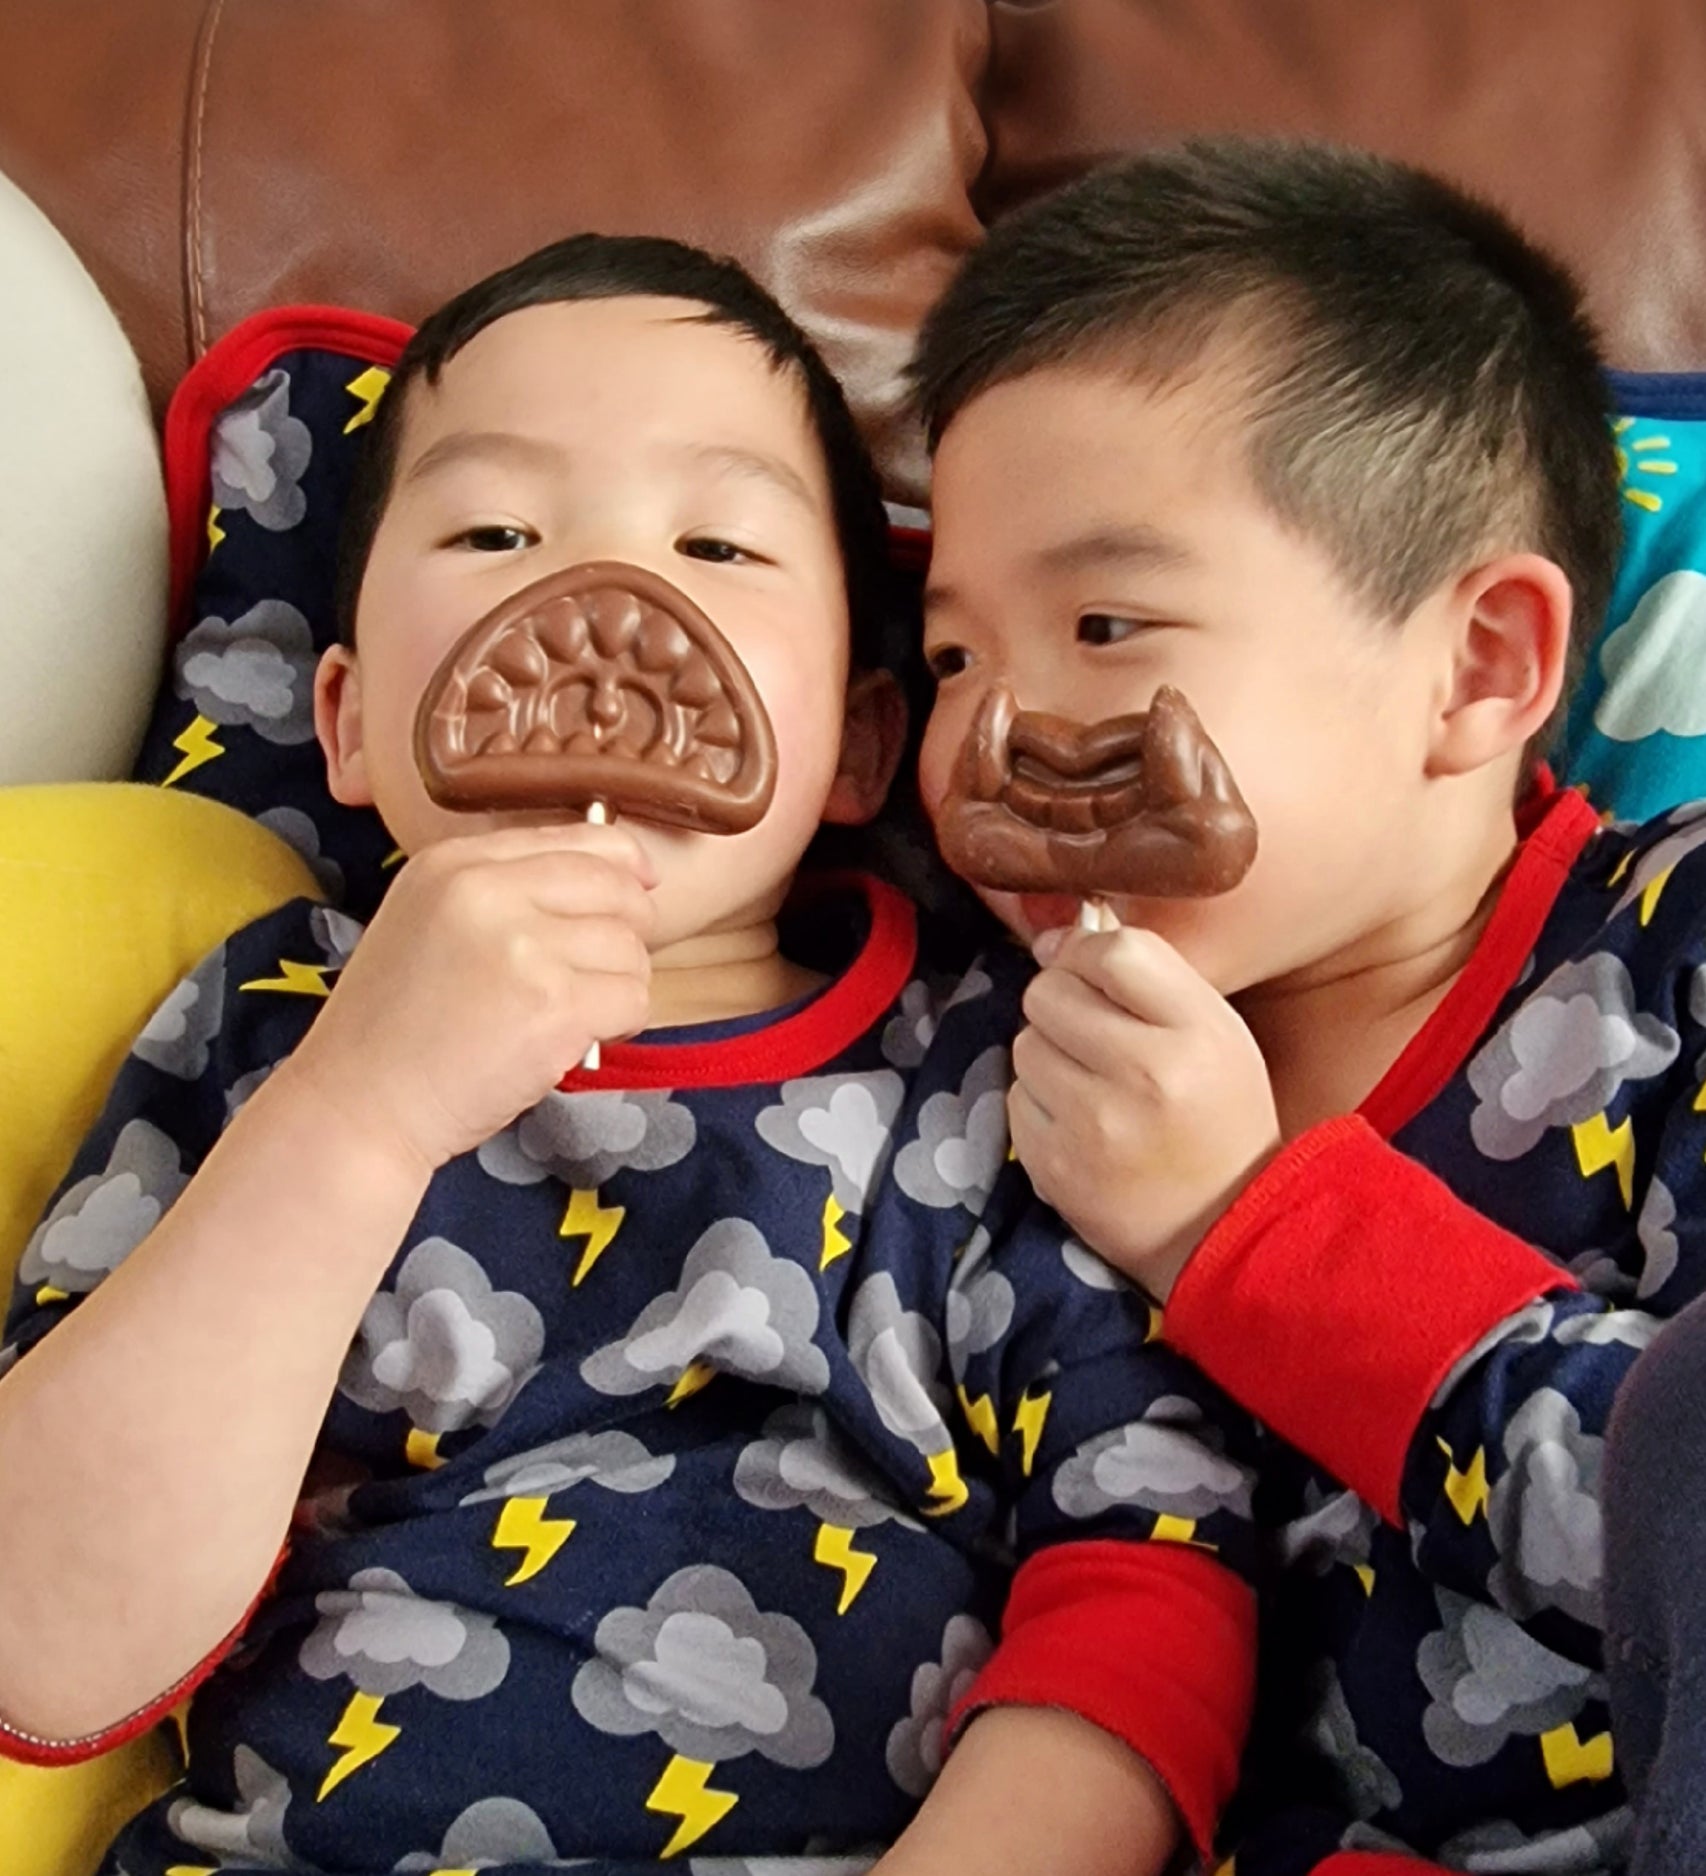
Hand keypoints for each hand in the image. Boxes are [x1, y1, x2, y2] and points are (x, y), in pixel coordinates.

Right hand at [282, 822, 655, 1173]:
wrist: (358, 1103)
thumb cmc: (398, 1026)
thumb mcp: (430, 920)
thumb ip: (506, 888)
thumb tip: (623, 874)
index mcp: (454, 862)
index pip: (580, 838)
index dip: (624, 866)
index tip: (640, 889)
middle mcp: (487, 891)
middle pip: (617, 889)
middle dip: (627, 933)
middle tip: (592, 974)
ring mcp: (522, 947)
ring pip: (631, 949)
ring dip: (617, 987)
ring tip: (567, 1015)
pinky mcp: (552, 1006)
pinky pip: (632, 999)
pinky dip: (618, 1025)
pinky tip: (573, 1040)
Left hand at [1009, 923, 1280, 1300]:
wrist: (1225, 1230)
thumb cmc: (1220, 1117)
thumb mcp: (1217, 1032)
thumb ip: (1147, 976)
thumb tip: (1054, 938)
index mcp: (1198, 1032)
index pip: (1114, 950)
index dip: (1089, 952)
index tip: (1093, 970)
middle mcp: (1145, 1074)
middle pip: (1049, 991)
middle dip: (1062, 1004)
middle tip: (1095, 1035)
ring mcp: (1093, 1125)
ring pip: (1024, 1043)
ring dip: (1048, 1055)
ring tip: (1093, 1084)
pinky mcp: (1054, 1166)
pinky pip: (1016, 1098)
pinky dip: (1040, 1105)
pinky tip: (1080, 1125)